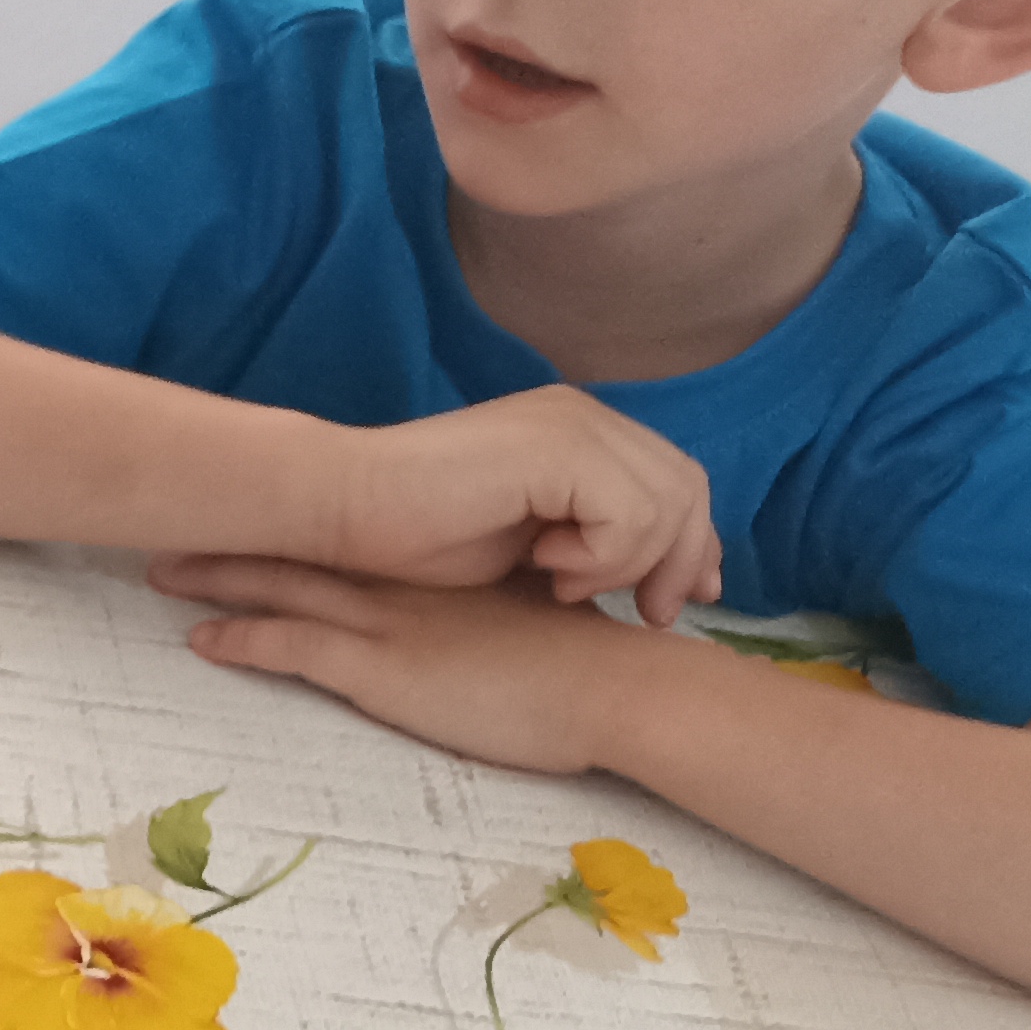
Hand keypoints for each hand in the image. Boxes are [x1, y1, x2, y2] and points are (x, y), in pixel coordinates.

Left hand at [153, 551, 667, 776]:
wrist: (617, 688)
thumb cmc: (589, 664)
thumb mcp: (533, 616)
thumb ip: (495, 605)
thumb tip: (483, 615)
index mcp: (439, 568)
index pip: (351, 534)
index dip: (297, 518)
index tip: (252, 505)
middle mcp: (404, 582)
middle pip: (300, 546)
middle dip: (234, 533)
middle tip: (173, 520)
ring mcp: (388, 620)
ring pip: (280, 584)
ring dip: (216, 577)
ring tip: (159, 568)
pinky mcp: (380, 666)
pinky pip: (290, 647)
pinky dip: (240, 640)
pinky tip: (199, 640)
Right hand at [312, 391, 720, 624]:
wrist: (339, 507)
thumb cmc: (409, 533)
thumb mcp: (523, 540)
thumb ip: (587, 540)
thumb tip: (660, 576)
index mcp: (576, 429)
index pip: (675, 479)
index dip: (691, 545)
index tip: (675, 602)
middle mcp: (583, 415)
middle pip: (686, 487)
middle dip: (680, 561)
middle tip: (647, 614)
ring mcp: (571, 426)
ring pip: (667, 503)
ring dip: (627, 564)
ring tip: (563, 586)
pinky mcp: (556, 451)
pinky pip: (629, 515)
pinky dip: (601, 557)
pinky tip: (545, 569)